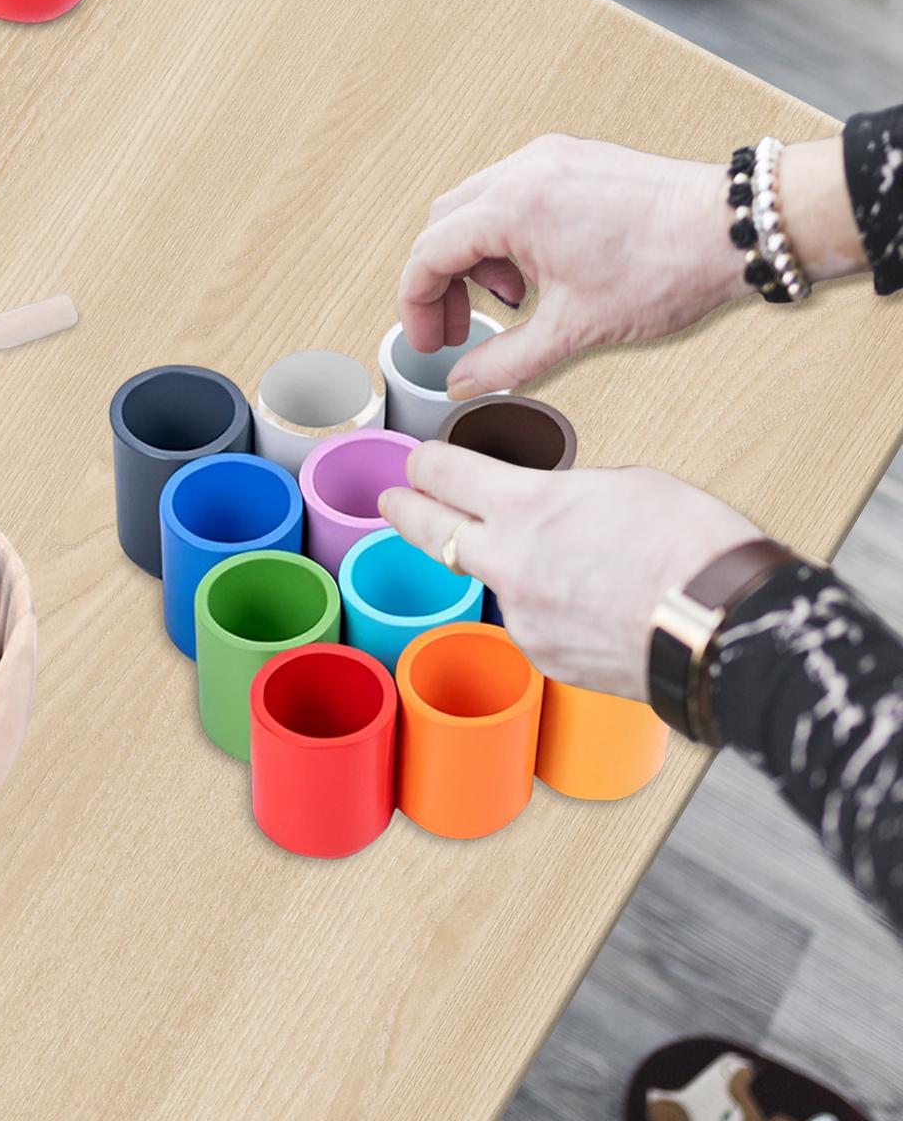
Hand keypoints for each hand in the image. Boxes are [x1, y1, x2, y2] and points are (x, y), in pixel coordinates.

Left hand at [380, 443, 759, 698]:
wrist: (728, 628)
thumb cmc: (694, 549)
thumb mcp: (626, 486)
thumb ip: (567, 492)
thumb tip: (552, 504)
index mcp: (526, 506)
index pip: (444, 473)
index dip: (426, 464)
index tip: (421, 463)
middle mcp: (508, 562)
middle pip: (429, 531)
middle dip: (405, 511)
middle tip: (393, 502)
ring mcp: (521, 615)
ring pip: (490, 581)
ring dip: (504, 568)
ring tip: (561, 562)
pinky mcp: (543, 657)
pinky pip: (529, 621)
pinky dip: (546, 608)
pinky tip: (587, 603)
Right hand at [398, 134, 748, 398]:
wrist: (738, 229)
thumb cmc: (669, 267)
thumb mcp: (575, 329)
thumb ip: (507, 361)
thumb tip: (463, 383)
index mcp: (512, 207)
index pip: (428, 254)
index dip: (417, 306)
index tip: (428, 341)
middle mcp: (523, 170)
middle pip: (443, 225)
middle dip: (442, 282)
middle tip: (458, 329)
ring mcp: (550, 159)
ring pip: (475, 206)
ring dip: (475, 259)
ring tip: (510, 302)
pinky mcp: (574, 160)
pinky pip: (513, 193)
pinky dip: (507, 235)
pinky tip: (538, 272)